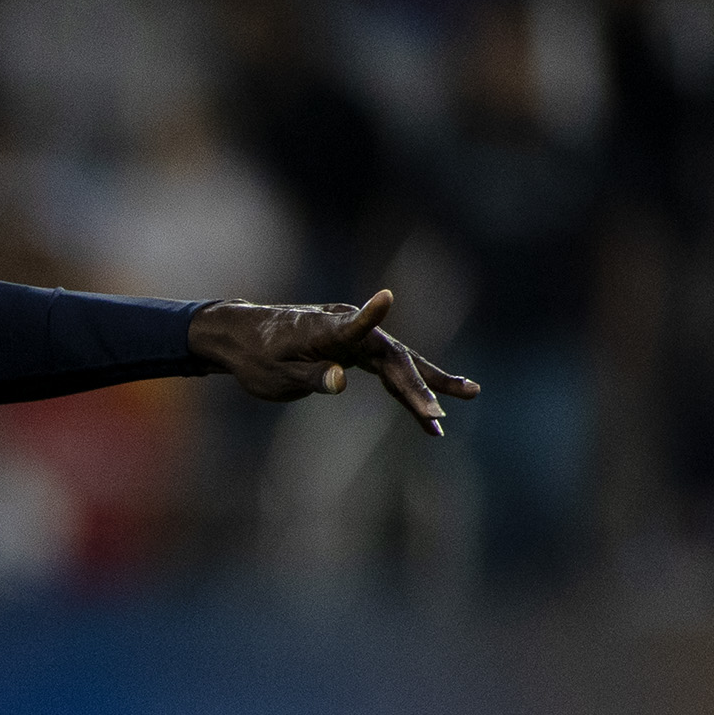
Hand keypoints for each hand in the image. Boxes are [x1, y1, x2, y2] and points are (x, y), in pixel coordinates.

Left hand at [188, 289, 478, 436]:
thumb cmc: (255, 356)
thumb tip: (342, 381)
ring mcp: (357, 338)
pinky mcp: (357, 349)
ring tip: (470, 394)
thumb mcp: (274, 376)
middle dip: (418, 387)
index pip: (351, 324)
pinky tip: (430, 406)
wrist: (244, 337)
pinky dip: (409, 387)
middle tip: (436, 417)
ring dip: (429, 383)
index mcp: (325, 330)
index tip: (385, 297)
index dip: (368, 314)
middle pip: (393, 358)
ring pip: (400, 363)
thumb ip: (310, 377)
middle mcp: (348, 329)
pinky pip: (390, 370)